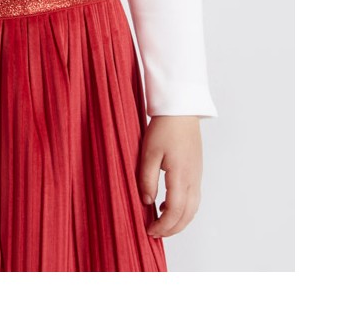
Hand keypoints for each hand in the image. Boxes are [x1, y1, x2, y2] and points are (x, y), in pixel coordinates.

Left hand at [140, 115, 203, 238]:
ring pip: (193, 208)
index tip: (149, 230)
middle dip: (172, 229)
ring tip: (161, 223)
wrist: (181, 110)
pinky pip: (194, 198)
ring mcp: (197, 175)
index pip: (174, 211)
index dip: (163, 226)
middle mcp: (193, 179)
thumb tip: (147, 202)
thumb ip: (147, 179)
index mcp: (181, 176)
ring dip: (179, 220)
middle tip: (154, 233)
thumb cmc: (164, 128)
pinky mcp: (197, 170)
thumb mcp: (148, 153)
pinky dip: (184, 209)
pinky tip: (168, 205)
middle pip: (187, 215)